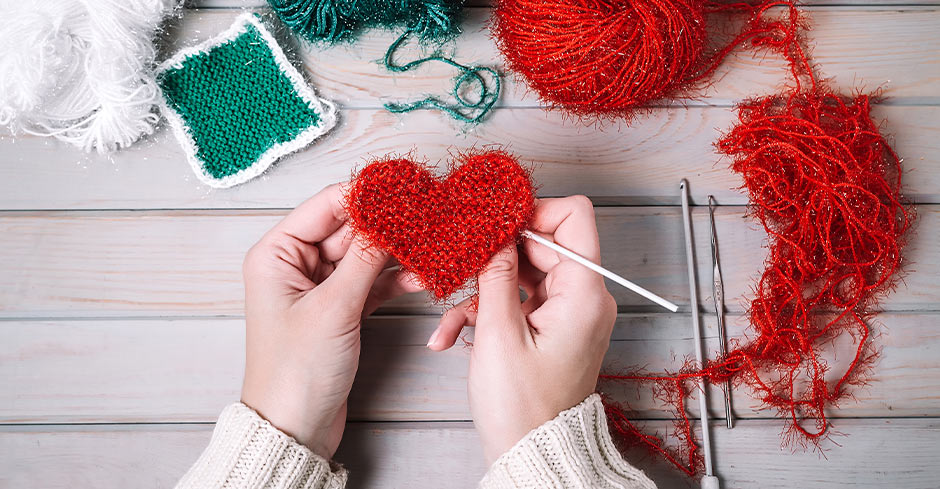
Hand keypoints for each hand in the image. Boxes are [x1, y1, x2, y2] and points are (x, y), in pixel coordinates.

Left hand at [240, 184, 419, 458]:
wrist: (294, 427)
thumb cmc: (295, 373)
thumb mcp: (333, 309)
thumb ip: (364, 259)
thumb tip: (391, 217)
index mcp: (276, 254)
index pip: (327, 206)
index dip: (367, 194)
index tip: (405, 186)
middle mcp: (294, 264)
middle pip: (349, 228)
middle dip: (388, 224)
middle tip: (428, 215)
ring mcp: (318, 287)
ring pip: (364, 255)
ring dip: (396, 253)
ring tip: (432, 245)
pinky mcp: (339, 308)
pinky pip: (371, 281)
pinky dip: (394, 279)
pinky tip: (421, 274)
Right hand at [427, 196, 615, 462]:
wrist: (531, 453)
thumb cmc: (522, 407)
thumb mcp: (498, 334)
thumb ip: (496, 274)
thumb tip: (492, 231)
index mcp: (584, 294)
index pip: (574, 217)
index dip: (533, 211)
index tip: (495, 220)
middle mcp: (584, 297)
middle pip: (541, 243)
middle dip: (496, 254)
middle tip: (460, 264)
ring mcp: (568, 311)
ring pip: (522, 272)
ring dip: (482, 290)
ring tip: (449, 317)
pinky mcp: (551, 325)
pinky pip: (518, 300)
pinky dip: (485, 312)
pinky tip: (451, 335)